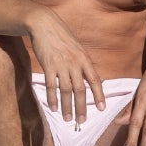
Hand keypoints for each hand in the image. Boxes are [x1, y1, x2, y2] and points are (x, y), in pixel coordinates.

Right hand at [26, 9, 103, 124]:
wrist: (44, 24)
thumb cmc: (61, 37)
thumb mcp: (77, 47)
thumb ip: (83, 63)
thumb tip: (90, 78)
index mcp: (84, 58)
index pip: (94, 80)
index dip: (99, 95)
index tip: (101, 108)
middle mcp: (75, 63)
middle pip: (80, 90)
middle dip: (81, 107)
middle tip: (82, 121)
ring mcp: (61, 65)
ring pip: (66, 91)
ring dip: (67, 107)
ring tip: (68, 119)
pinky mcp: (48, 66)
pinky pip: (52, 86)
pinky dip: (52, 99)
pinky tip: (54, 108)